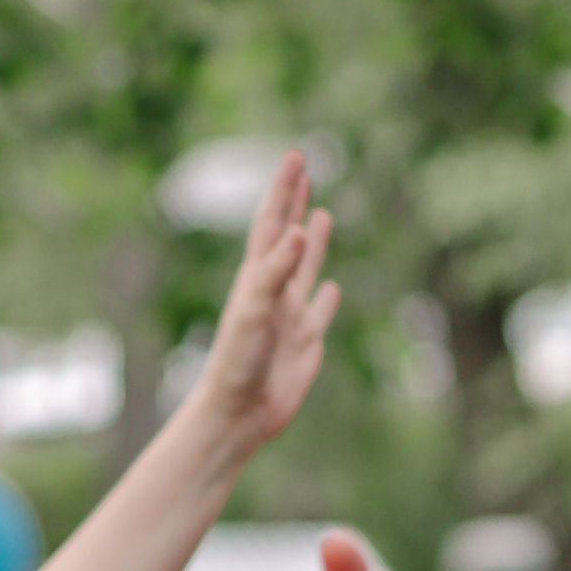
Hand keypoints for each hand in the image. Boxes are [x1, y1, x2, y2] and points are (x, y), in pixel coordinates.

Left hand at [181, 149, 339, 454]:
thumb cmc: (238, 362)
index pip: (272, 223)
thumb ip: (274, 271)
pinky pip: (319, 314)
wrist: (239, 413)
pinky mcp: (305, 344)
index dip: (283, 190)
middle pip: (287, 237)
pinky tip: (331, 287)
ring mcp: (289, 317)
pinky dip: (327, 297)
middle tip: (304, 169)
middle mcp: (273, 292)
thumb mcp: (254, 311)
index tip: (295, 157)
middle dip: (295, 203)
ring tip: (321, 215)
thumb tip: (295, 230)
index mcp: (257, 278)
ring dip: (312, 242)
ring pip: (305, 270)